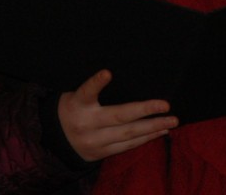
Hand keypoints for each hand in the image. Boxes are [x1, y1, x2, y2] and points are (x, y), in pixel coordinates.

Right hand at [57, 70, 177, 161]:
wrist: (54, 140)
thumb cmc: (72, 108)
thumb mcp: (74, 95)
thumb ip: (93, 89)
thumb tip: (117, 72)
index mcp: (77, 104)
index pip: (86, 91)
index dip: (96, 82)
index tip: (108, 72)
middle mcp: (86, 123)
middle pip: (119, 116)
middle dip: (144, 110)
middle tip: (165, 105)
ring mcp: (94, 141)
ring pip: (128, 134)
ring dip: (153, 127)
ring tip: (172, 121)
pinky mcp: (101, 153)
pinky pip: (127, 146)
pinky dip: (146, 138)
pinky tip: (160, 131)